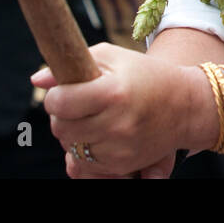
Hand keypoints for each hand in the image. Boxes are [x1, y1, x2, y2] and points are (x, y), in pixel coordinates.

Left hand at [32, 42, 215, 178]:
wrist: (186, 105)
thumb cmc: (145, 75)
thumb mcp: (115, 58)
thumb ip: (76, 63)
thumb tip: (37, 80)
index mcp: (113, 92)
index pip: (59, 103)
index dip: (56, 96)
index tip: (64, 91)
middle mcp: (116, 123)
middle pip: (60, 128)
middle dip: (62, 116)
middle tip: (78, 105)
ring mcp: (119, 147)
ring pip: (70, 148)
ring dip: (74, 134)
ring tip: (93, 118)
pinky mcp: (122, 165)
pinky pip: (85, 164)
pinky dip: (88, 149)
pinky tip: (103, 133)